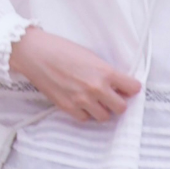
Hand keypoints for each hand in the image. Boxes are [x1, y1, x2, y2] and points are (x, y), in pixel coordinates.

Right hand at [9, 27, 142, 122]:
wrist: (36, 54)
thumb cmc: (62, 49)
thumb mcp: (90, 56)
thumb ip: (105, 71)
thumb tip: (116, 84)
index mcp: (105, 71)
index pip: (132, 87)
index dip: (132, 88)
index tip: (129, 88)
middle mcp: (96, 88)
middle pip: (121, 107)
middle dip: (118, 102)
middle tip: (112, 96)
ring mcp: (82, 100)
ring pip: (104, 117)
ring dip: (103, 109)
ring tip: (96, 100)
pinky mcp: (68, 107)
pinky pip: (85, 119)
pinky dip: (86, 113)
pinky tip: (82, 103)